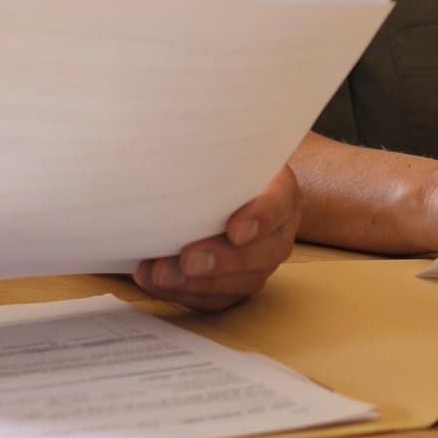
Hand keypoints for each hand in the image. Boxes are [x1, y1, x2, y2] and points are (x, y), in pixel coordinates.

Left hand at [132, 165, 299, 312]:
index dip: (262, 217)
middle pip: (265, 252)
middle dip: (223, 260)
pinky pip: (219, 299)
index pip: (281, 202)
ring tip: (159, 274)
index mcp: (281, 189)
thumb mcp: (217, 150)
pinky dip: (186, 294)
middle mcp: (279, 228)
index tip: (234, 230)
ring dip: (198, 283)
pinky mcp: (239, 283)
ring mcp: (262, 260)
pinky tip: (157, 283)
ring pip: (242, 282)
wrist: (210, 183)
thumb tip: (169, 139)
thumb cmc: (211, 161)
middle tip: (187, 260)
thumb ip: (204, 150)